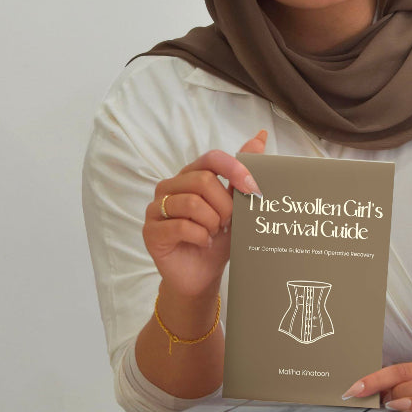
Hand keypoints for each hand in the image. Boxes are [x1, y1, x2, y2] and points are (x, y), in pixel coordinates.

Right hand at [142, 131, 266, 300]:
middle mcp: (170, 186)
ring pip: (192, 203)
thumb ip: (242, 174)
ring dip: (212, 223)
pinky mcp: (151, 231)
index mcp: (191, 175)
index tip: (252, 188)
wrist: (202, 276)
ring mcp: (157, 208)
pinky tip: (204, 243)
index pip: (211, 158)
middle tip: (227, 223)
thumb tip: (260, 136)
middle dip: (224, 206)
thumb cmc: (218, 239)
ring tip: (214, 233)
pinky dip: (200, 237)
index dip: (234, 169)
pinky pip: (179, 226)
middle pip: (202, 181)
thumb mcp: (236, 207)